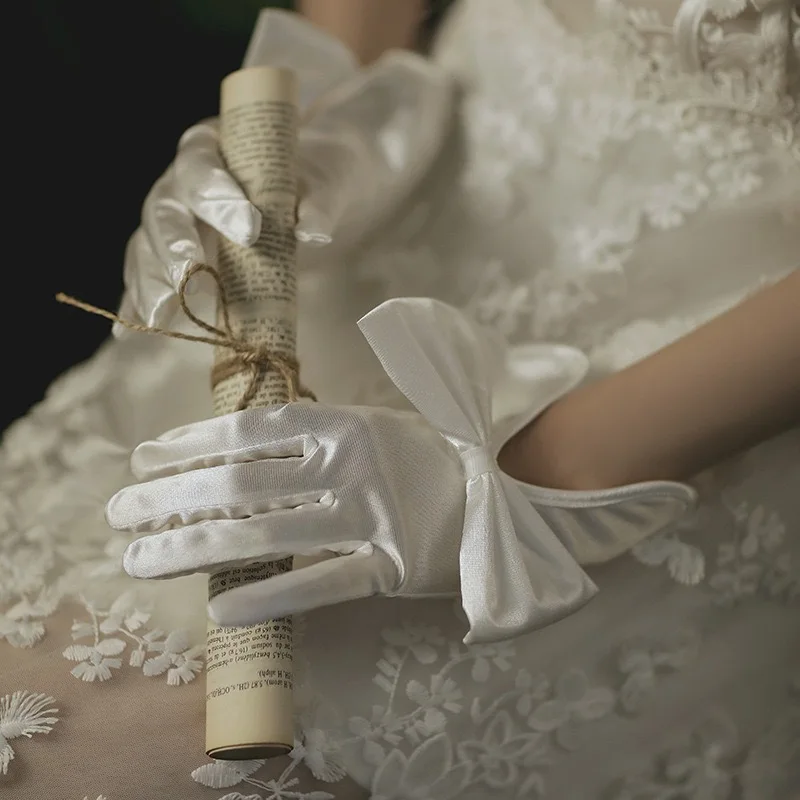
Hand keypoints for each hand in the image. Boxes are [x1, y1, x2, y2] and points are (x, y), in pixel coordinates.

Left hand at [107, 298, 693, 642]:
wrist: (513, 489)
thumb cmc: (434, 452)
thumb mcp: (376, 424)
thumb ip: (316, 429)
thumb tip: (245, 438)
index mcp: (344, 422)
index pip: (249, 429)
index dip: (191, 443)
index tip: (143, 459)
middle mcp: (348, 464)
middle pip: (240, 482)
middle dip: (171, 498)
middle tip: (117, 515)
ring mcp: (368, 516)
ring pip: (265, 532)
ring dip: (194, 546)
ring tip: (140, 561)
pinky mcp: (390, 567)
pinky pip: (320, 583)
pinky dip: (268, 595)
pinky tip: (218, 610)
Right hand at [117, 9, 452, 334]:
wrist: (319, 192)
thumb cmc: (322, 176)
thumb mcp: (332, 179)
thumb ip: (322, 199)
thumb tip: (312, 229)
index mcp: (214, 149)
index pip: (202, 165)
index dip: (216, 195)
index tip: (248, 228)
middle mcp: (183, 183)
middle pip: (163, 209)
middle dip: (173, 243)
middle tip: (189, 274)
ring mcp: (177, 223)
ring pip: (146, 245)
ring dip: (151, 279)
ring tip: (161, 313)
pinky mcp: (179, 259)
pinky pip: (151, 278)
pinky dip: (140, 302)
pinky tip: (132, 329)